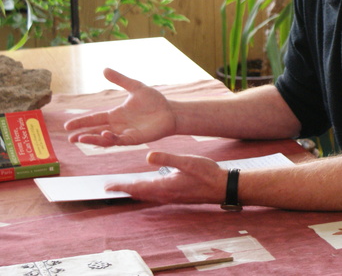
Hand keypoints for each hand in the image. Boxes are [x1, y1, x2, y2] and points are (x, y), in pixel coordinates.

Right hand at [65, 68, 176, 146]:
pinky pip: (120, 140)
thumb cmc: (154, 101)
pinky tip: (104, 134)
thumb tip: (104, 69)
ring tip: (80, 139)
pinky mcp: (135, 138)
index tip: (67, 126)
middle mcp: (117, 126)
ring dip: (93, 139)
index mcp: (115, 114)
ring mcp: (125, 133)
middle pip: (96, 132)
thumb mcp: (135, 87)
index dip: (81, 122)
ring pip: (105, 139)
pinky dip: (111, 138)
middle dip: (83, 135)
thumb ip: (120, 79)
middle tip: (70, 139)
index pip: (94, 119)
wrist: (170, 111)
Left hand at [106, 151, 225, 203]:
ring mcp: (172, 196)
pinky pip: (156, 195)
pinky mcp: (177, 196)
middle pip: (139, 193)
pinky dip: (146, 191)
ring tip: (125, 187)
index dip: (121, 187)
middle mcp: (165, 194)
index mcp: (164, 186)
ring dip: (135, 191)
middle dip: (124, 190)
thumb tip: (147, 157)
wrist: (223, 187)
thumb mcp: (188, 162)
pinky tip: (149, 186)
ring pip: (147, 195)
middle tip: (110, 187)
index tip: (107, 187)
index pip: (137, 187)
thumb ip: (167, 159)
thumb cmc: (207, 174)